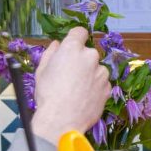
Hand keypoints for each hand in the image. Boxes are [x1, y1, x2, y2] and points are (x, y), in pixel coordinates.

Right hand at [30, 27, 109, 142]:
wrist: (62, 119)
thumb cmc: (48, 94)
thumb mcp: (42, 69)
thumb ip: (51, 53)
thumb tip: (57, 44)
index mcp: (73, 48)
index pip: (80, 32)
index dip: (76, 38)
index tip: (73, 46)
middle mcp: (90, 57)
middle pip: (88, 53)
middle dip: (81, 60)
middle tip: (70, 75)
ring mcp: (101, 73)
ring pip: (96, 69)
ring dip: (90, 74)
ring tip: (76, 89)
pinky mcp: (107, 88)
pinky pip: (101, 83)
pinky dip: (95, 87)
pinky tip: (84, 97)